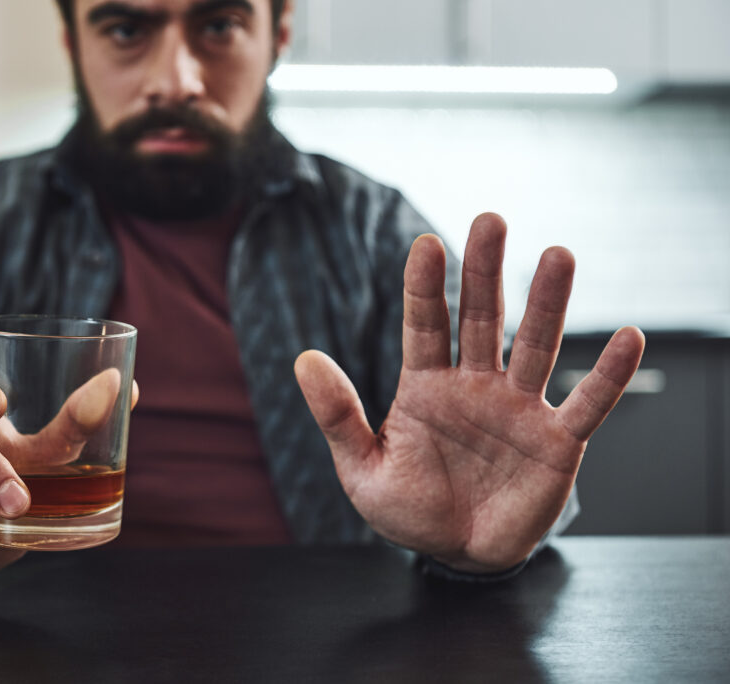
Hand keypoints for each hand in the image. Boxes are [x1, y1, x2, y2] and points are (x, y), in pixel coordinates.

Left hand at [295, 213, 644, 572]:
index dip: (425, 286)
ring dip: (548, 303)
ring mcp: (518, 408)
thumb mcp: (362, 468)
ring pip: (536, 346)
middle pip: (482, 318)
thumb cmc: (408, 508)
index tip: (426, 245)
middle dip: (485, 271)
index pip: (425, 325)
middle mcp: (474, 385)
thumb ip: (338, 416)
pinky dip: (608, 375)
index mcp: (425, 387)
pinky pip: (588, 403)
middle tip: (490, 220)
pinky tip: (629, 337)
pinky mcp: (557, 441)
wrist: (457, 555)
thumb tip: (303, 359)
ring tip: (557, 256)